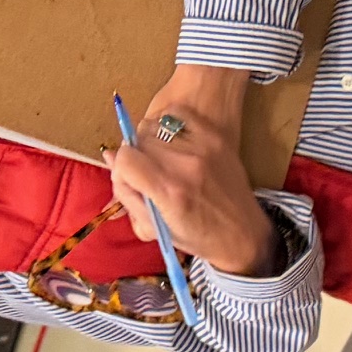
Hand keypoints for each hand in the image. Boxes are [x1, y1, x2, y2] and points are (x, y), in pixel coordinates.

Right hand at [107, 66, 274, 277]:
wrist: (242, 234)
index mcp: (170, 192)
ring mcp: (202, 146)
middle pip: (137, 141)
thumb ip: (128, 194)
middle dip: (135, 158)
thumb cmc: (197, 237)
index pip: (126, 159)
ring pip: (153, 126)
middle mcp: (186, 165)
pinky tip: (174, 144)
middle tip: (148, 176)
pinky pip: (175, 113)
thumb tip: (108, 157)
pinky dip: (167, 124)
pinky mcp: (214, 136)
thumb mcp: (156, 228)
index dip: (122, 170)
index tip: (131, 181)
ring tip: (162, 161)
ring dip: (150, 142)